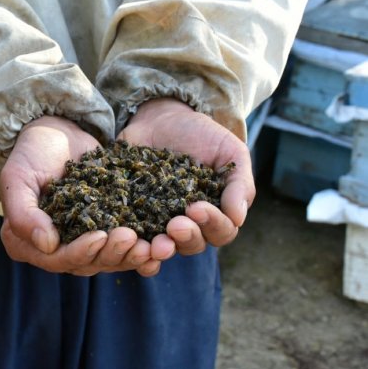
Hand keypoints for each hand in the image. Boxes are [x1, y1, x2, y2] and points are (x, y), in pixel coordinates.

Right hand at [0, 116, 167, 275]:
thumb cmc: (31, 152)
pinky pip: (125, 248)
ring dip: (131, 256)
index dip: (80, 252)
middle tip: (134, 239)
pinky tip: (160, 247)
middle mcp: (54, 250)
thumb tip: (48, 245)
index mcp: (26, 243)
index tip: (100, 236)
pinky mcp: (105, 229)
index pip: (57, 258)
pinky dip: (142, 250)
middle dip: (112, 254)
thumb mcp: (17, 177)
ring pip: (109, 260)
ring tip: (152, 245)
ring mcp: (81, 242)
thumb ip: (23, 213)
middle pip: (87, 264)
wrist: (57, 132)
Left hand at [119, 98, 255, 256]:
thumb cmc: (201, 135)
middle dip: (186, 238)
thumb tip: (238, 217)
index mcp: (215, 213)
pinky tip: (129, 240)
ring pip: (163, 248)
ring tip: (155, 243)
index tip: (197, 207)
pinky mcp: (130, 216)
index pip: (221, 232)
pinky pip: (131, 239)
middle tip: (175, 224)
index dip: (212, 225)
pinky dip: (131, 246)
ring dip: (161, 249)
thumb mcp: (229, 152)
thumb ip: (239, 183)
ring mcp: (157, 222)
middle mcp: (187, 223)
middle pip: (192, 245)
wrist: (160, 118)